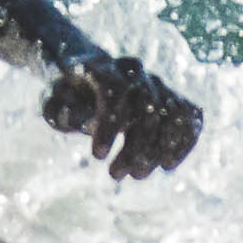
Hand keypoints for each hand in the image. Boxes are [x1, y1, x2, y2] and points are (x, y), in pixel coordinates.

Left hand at [42, 50, 200, 178]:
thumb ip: (59, 110)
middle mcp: (135, 71)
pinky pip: (188, 116)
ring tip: (138, 175)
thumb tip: (74, 118)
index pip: (115, 90)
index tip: (97, 157)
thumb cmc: (68, 95)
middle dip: (134, 146)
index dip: (109, 125)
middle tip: (115, 175)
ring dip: (158, 149)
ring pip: (170, 113)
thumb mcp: (54, 101)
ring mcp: (156, 83)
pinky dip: (183, 141)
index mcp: (103, 67)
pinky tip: (167, 165)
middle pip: (146, 105)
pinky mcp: (170, 97)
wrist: (90, 76)